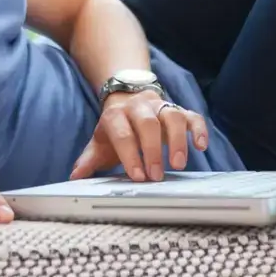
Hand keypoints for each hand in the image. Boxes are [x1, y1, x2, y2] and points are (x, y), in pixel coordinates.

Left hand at [70, 90, 207, 181]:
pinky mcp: (179, 110)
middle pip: (148, 123)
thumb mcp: (99, 143)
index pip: (122, 133)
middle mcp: (139, 107)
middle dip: (152, 150)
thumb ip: (88, 160)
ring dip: (177, 140)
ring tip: (178, 165)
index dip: (129, 154)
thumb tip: (74, 178)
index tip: (137, 176)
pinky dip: (198, 129)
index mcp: (116, 115)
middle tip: (156, 176)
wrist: (127, 99)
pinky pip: (192, 116)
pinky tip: (201, 146)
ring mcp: (160, 107)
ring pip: (172, 116)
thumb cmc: (115, 129)